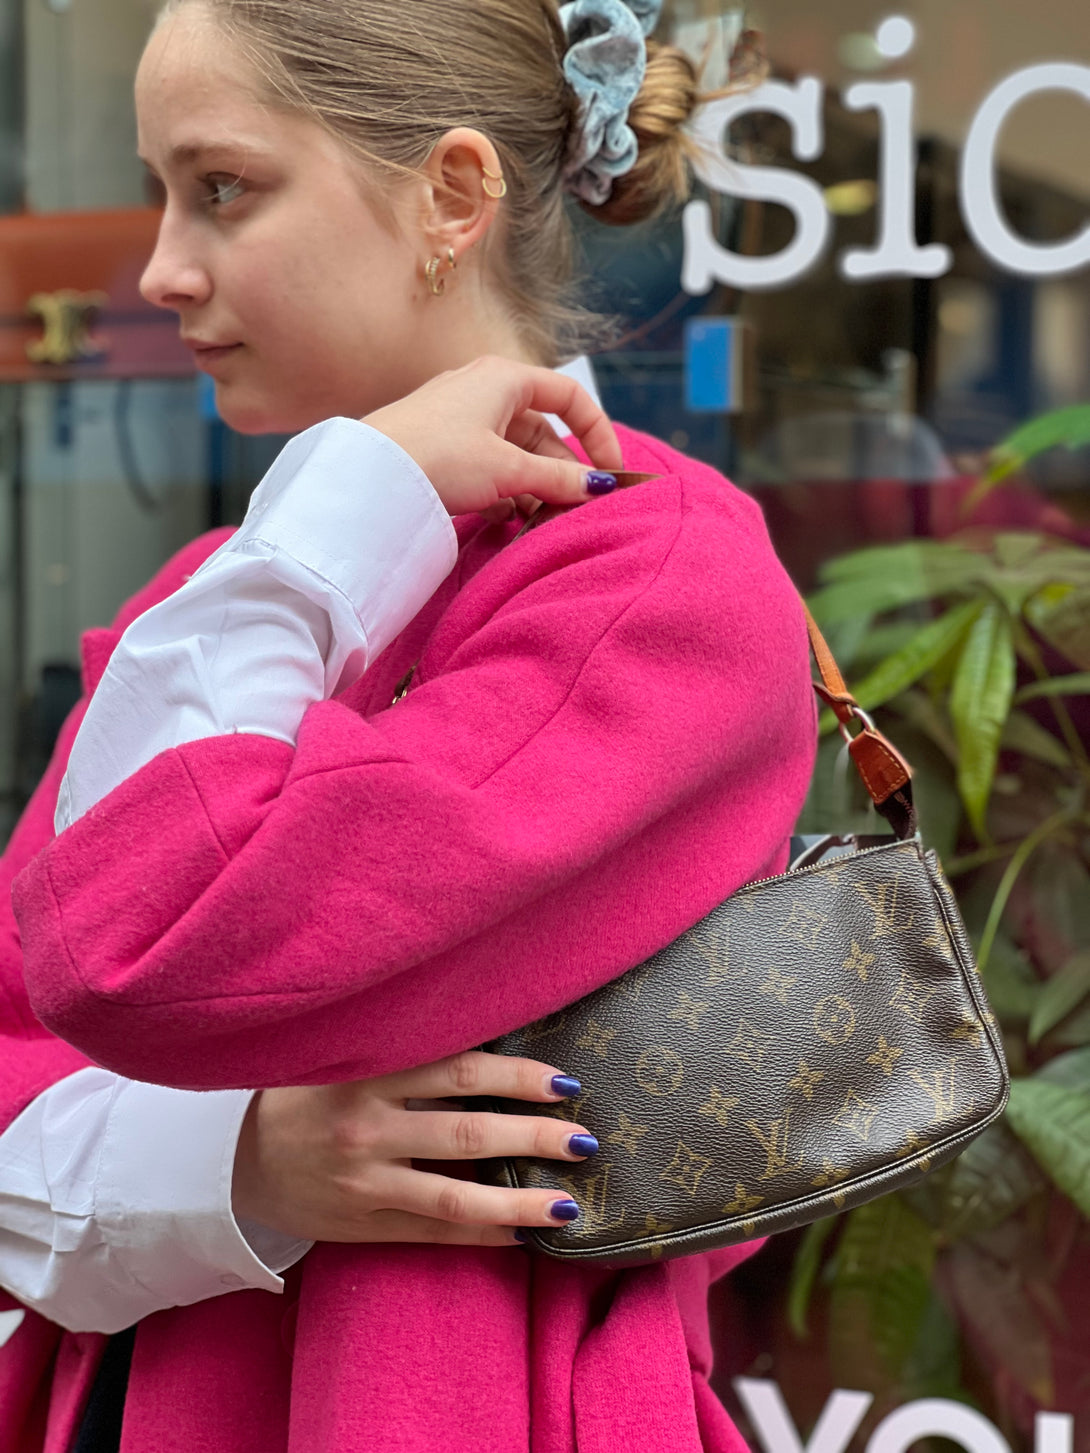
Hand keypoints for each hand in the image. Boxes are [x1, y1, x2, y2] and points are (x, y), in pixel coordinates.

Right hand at [231, 1051, 595, 1246]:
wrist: (231, 1157)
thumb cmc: (305, 1095)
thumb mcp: (349, 1057)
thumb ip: (412, 1055)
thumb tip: (498, 1049)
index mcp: (370, 1072)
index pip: (462, 1070)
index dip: (519, 1076)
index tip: (565, 1083)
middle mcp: (368, 1125)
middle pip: (469, 1129)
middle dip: (533, 1135)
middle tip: (584, 1141)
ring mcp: (365, 1181)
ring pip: (455, 1194)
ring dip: (518, 1200)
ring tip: (566, 1203)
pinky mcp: (361, 1224)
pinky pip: (433, 1232)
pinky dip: (481, 1234)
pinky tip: (522, 1236)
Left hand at [362, 355, 622, 516]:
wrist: (368, 477)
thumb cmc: (438, 457)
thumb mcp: (509, 470)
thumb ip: (560, 478)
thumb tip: (600, 487)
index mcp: (504, 378)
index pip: (569, 395)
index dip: (597, 432)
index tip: (610, 472)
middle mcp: (483, 391)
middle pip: (542, 431)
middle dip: (562, 472)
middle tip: (575, 509)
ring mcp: (461, 421)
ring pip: (515, 454)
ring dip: (534, 488)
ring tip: (541, 521)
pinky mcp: (443, 450)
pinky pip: (488, 469)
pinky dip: (505, 494)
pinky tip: (507, 522)